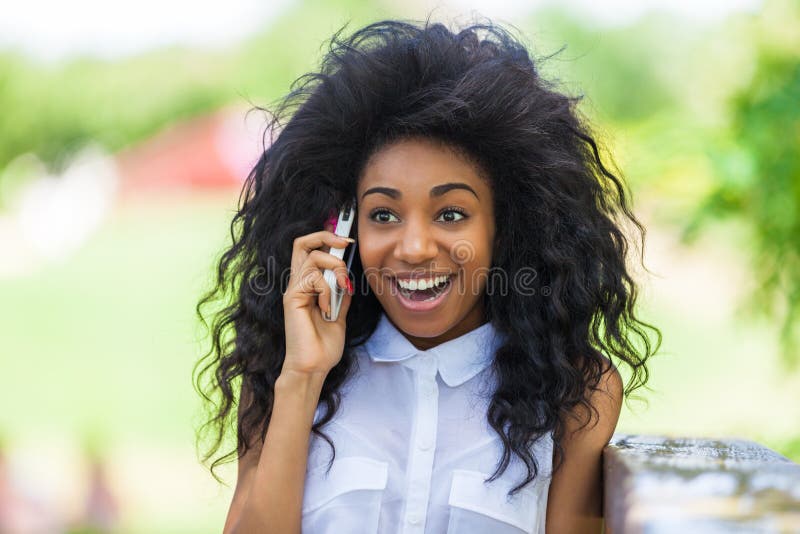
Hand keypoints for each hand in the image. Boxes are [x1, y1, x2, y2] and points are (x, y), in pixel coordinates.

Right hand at [282, 226, 354, 376]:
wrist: (313, 367)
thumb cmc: (323, 347)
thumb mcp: (340, 316)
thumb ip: (341, 297)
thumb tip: (349, 280)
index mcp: (307, 287)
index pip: (310, 250)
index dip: (327, 239)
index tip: (349, 241)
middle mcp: (298, 284)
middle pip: (302, 242)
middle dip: (327, 236)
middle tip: (346, 243)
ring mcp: (294, 290)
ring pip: (313, 257)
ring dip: (335, 268)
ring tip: (342, 288)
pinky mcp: (292, 298)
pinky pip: (313, 279)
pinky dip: (327, 291)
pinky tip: (328, 310)